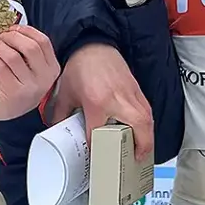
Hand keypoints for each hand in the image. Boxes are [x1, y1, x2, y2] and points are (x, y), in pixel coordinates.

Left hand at [0, 25, 59, 121]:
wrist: (12, 117)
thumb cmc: (17, 88)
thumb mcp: (27, 69)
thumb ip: (23, 51)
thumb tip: (6, 29)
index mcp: (52, 68)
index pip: (43, 41)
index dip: (26, 30)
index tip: (12, 27)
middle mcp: (45, 77)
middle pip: (30, 46)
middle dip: (11, 36)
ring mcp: (31, 85)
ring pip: (13, 56)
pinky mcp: (15, 92)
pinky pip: (0, 67)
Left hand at [47, 43, 154, 160]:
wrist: (94, 44)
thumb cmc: (81, 66)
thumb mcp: (65, 92)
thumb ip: (60, 114)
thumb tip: (56, 130)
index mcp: (97, 101)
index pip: (99, 133)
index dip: (98, 150)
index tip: (96, 160)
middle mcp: (118, 99)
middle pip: (137, 126)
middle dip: (141, 146)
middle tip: (136, 160)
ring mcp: (130, 94)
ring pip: (146, 119)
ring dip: (148, 137)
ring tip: (143, 152)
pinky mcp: (136, 89)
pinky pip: (147, 110)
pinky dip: (147, 124)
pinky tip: (144, 133)